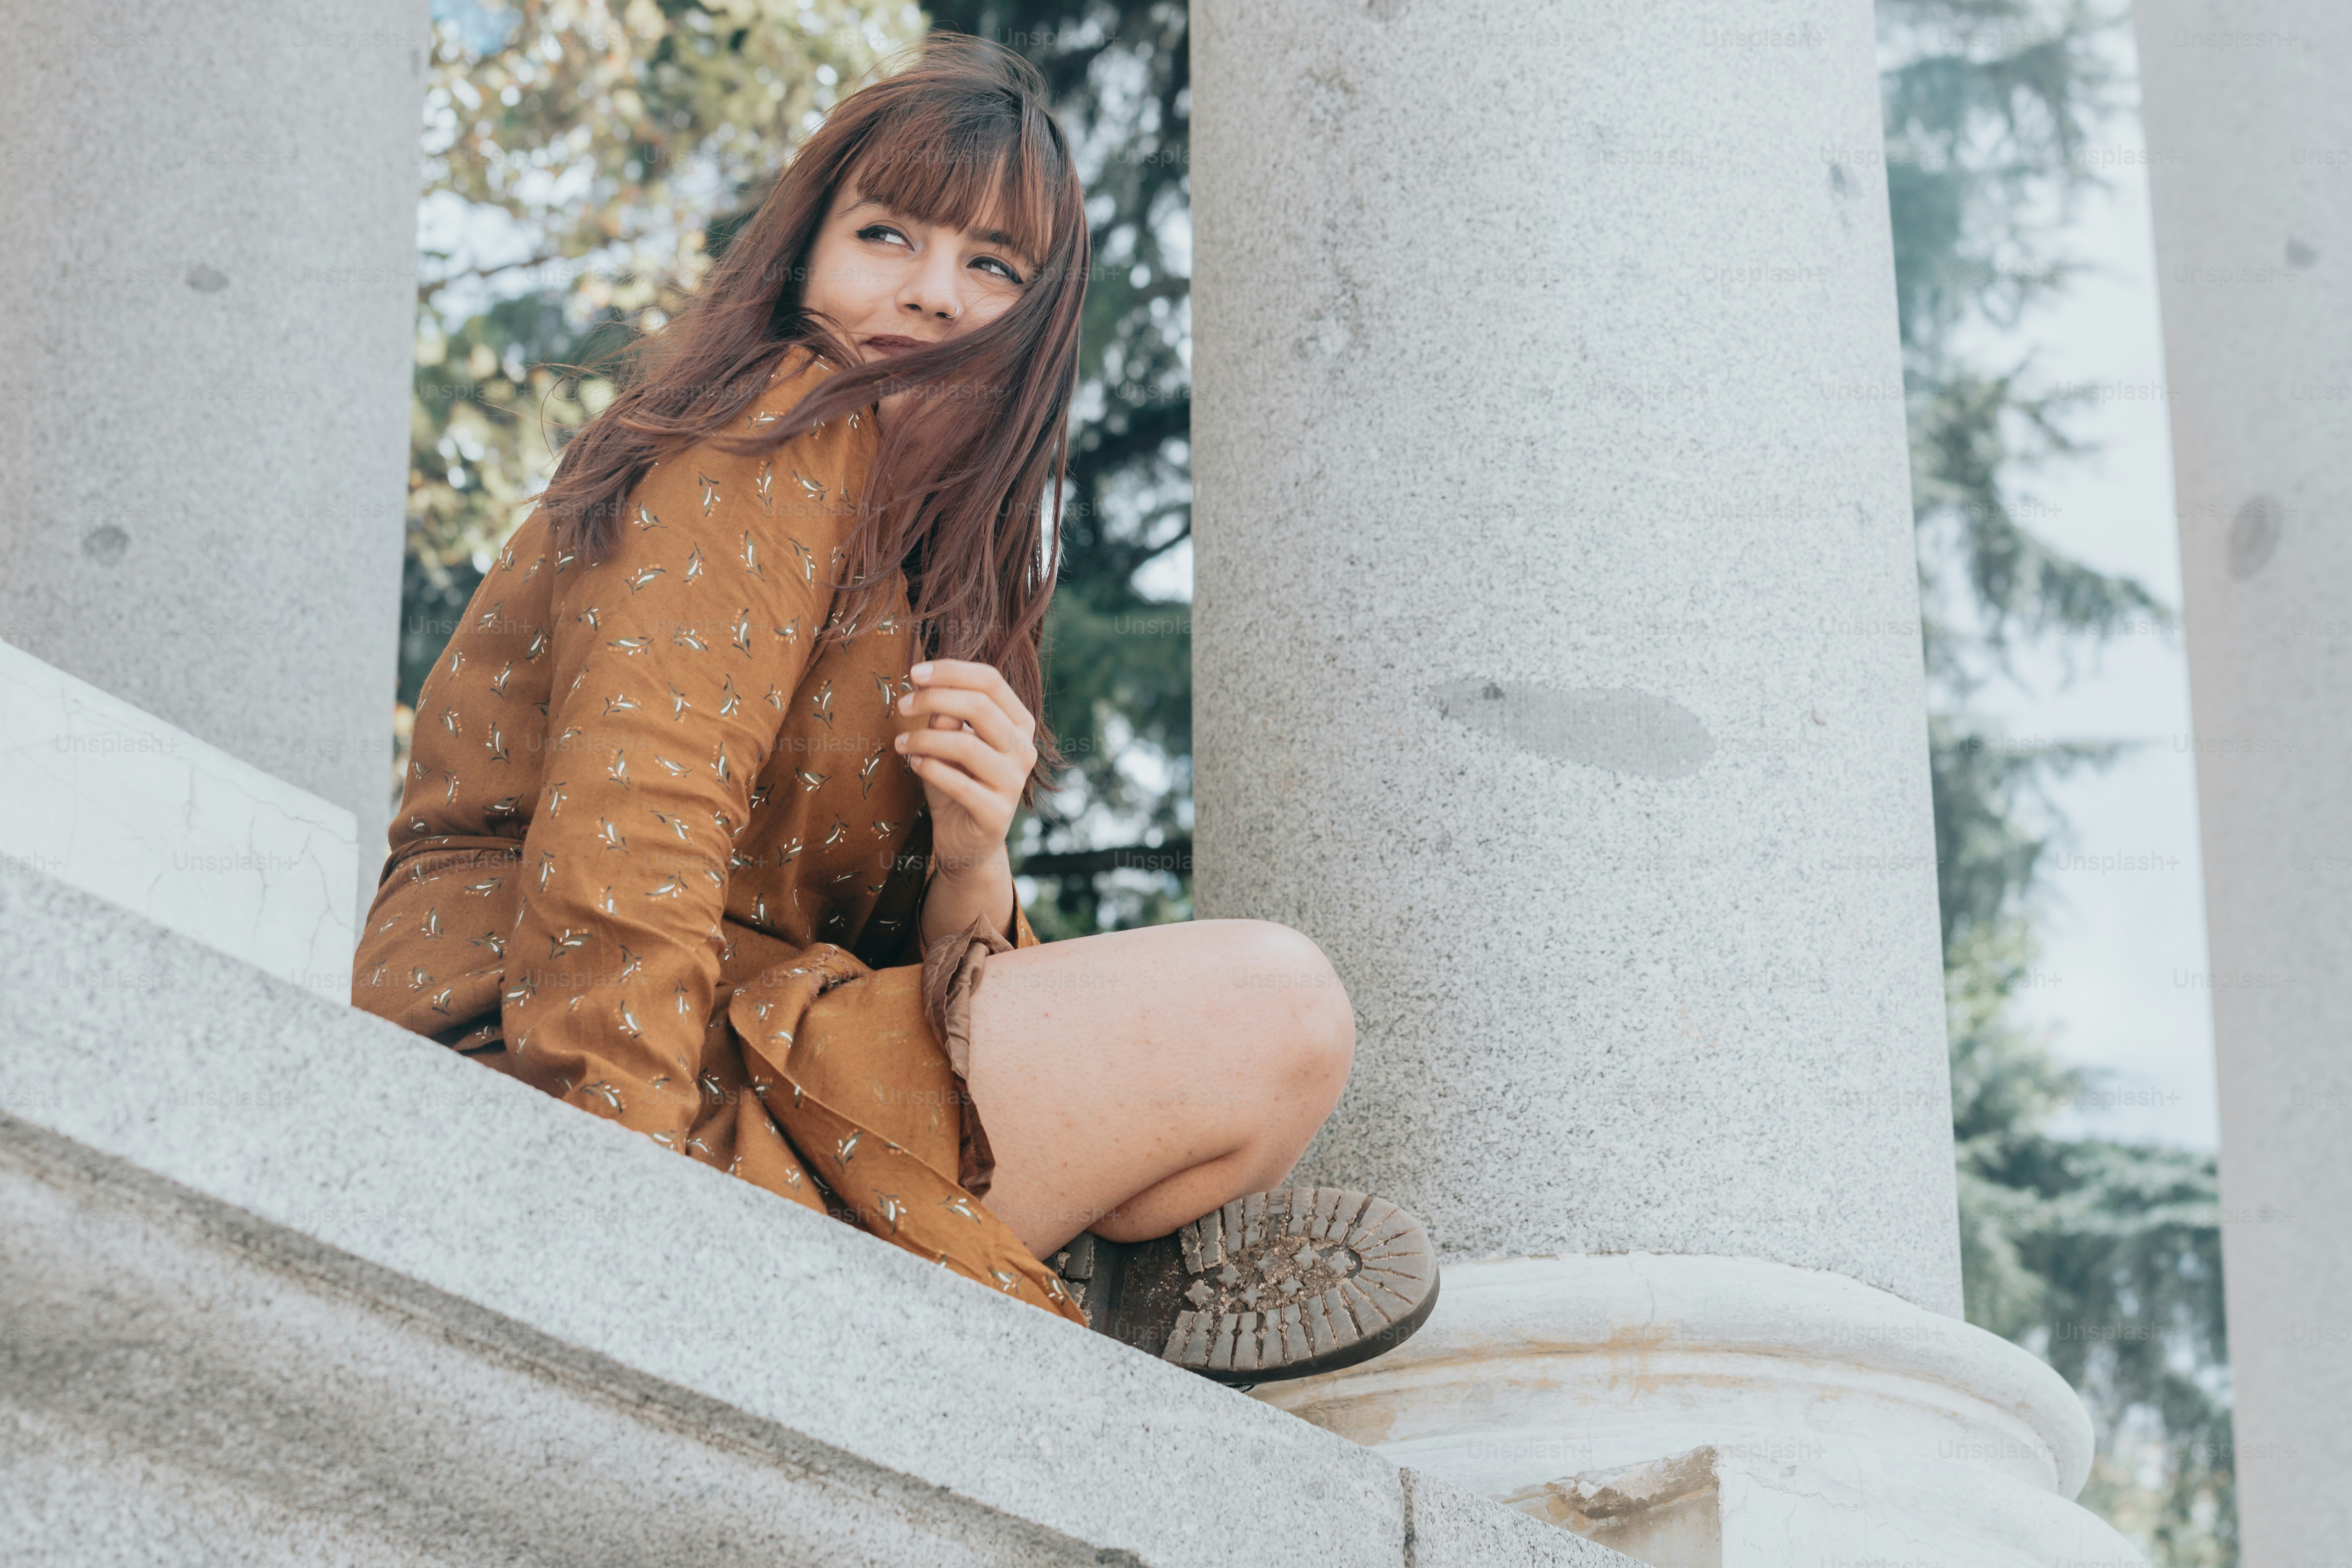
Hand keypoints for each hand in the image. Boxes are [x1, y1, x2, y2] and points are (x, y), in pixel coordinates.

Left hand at [894, 656, 1035, 894]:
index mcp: (1018, 723)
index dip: (951, 671)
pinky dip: (930, 769)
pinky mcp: (997, 813)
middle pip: (980, 706)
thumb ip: (947, 716)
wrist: (965, 841)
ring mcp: (1015, 782)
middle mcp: (1024, 749)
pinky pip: (958, 784)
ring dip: (924, 739)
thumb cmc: (956, 782)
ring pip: (966, 744)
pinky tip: (914, 765)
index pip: (990, 681)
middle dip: (933, 699)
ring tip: (901, 744)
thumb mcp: (948, 742)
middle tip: (901, 706)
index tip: (913, 673)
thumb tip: (933, 689)